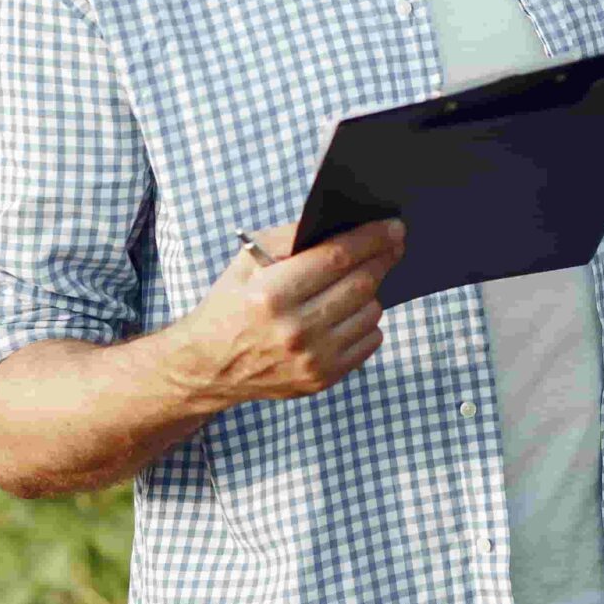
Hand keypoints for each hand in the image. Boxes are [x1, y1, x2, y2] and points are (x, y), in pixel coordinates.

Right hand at [172, 216, 407, 406]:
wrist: (210, 366)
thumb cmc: (231, 304)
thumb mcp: (246, 262)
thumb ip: (290, 238)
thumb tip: (343, 223)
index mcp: (271, 294)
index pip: (337, 257)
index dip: (371, 238)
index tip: (394, 227)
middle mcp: (294, 330)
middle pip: (361, 284)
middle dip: (382, 258)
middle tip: (393, 245)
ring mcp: (311, 359)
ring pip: (370, 312)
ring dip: (372, 291)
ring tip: (358, 281)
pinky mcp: (322, 380)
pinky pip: (369, 341)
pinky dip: (367, 321)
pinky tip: (348, 312)